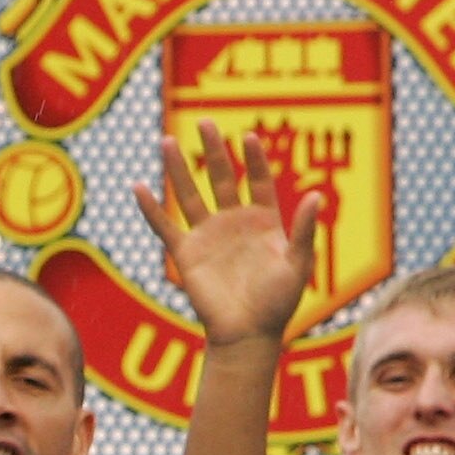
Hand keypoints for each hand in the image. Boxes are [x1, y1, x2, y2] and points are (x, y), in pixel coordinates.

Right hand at [135, 126, 318, 347]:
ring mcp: (207, 237)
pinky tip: (139, 187)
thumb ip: (304, 229)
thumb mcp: (298, 264)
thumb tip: (315, 195)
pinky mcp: (186, 255)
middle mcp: (233, 223)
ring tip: (168, 141)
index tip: (249, 137)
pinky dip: (151, 209)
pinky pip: (165, 227)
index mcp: (263, 221)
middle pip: (220, 177)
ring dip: (178, 169)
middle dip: (213, 150)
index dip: (254, 159)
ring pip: (189, 195)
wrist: (248, 333)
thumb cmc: (278, 303)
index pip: (257, 180)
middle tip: (204, 121)